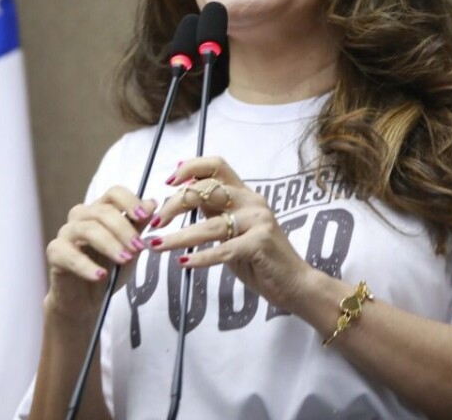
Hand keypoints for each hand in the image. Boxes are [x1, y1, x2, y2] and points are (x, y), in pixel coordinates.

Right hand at [43, 186, 156, 324]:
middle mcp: (81, 217)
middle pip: (103, 211)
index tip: (143, 216)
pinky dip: (87, 266)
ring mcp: (66, 233)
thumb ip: (138, 227)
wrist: (86, 302)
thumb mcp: (129, 250)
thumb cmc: (108, 272)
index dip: (129, 201)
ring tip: (125, 261)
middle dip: (124, 229)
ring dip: (110, 245)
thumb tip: (151, 203)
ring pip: (88, 229)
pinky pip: (69, 254)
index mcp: (100, 211)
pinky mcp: (55, 253)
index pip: (114, 193)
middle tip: (139, 248)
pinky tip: (101, 276)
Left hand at [148, 157, 313, 312]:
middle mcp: (252, 202)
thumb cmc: (261, 260)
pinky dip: (201, 257)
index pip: (216, 166)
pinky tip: (184, 262)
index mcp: (245, 195)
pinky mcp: (260, 244)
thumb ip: (215, 215)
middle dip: (174, 205)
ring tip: (156, 245)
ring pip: (209, 224)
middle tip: (155, 223)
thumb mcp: (235, 231)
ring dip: (178, 236)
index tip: (168, 182)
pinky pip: (223, 250)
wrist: (296, 284)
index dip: (190, 168)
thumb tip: (182, 199)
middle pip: (205, 191)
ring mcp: (258, 221)